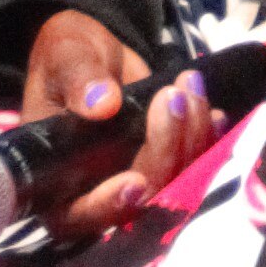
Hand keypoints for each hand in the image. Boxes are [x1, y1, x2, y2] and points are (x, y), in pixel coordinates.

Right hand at [16, 13, 210, 243]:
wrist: (98, 53)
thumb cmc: (67, 56)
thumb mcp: (65, 57)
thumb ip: (79, 79)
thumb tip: (102, 104)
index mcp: (54, 179)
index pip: (77, 214)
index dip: (108, 206)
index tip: (135, 181)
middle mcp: (95, 191)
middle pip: (140, 200)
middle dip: (164, 152)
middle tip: (173, 98)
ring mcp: (135, 182)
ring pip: (174, 184)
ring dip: (191, 139)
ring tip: (190, 86)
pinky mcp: (165, 166)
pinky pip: (195, 168)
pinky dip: (208, 141)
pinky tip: (211, 111)